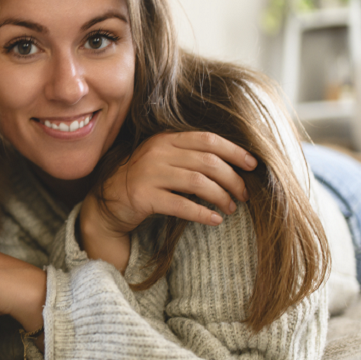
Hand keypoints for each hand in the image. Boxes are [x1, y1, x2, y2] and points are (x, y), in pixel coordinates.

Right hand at [80, 131, 256, 271]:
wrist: (108, 201)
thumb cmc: (144, 181)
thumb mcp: (163, 160)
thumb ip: (189, 156)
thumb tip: (233, 164)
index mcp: (165, 140)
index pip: (207, 139)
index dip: (234, 151)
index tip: (253, 165)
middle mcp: (157, 153)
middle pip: (207, 162)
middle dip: (232, 179)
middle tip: (244, 194)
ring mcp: (149, 174)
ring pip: (198, 183)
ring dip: (221, 197)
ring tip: (231, 208)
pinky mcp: (144, 197)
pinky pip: (181, 205)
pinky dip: (203, 214)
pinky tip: (215, 220)